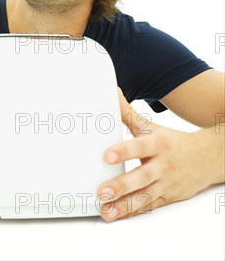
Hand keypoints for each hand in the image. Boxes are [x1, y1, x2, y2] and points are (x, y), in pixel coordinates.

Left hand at [96, 88, 213, 221]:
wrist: (207, 158)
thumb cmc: (172, 142)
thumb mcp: (151, 127)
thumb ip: (129, 113)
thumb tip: (112, 94)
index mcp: (158, 144)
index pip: (139, 147)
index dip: (123, 151)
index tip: (106, 156)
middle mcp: (163, 165)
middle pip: (141, 177)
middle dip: (121, 186)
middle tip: (102, 192)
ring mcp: (166, 184)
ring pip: (145, 197)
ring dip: (124, 206)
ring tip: (106, 211)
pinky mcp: (167, 198)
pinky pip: (149, 206)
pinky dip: (133, 212)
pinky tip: (118, 215)